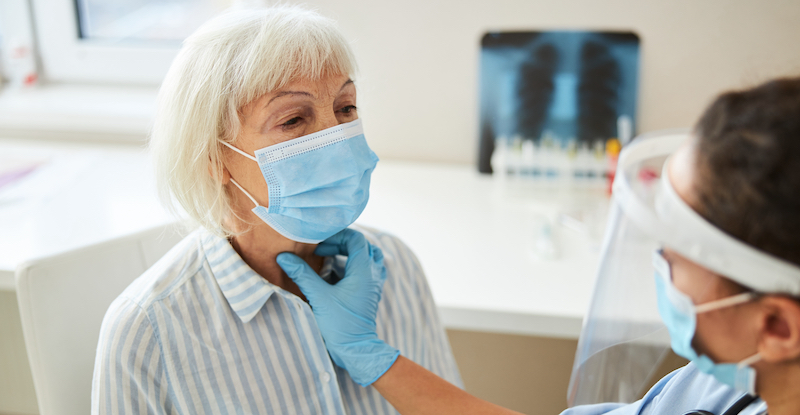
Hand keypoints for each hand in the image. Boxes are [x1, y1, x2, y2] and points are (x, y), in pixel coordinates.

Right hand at [277, 228, 399, 385]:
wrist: (356, 350)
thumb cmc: (339, 324)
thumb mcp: (318, 297)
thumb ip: (302, 274)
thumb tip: (283, 257)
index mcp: (364, 271)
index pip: (356, 239)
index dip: (338, 236)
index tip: (319, 244)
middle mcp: (373, 274)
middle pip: (363, 245)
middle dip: (342, 243)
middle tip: (322, 249)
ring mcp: (374, 284)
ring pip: (368, 257)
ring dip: (350, 253)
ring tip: (330, 257)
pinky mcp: (370, 293)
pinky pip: (368, 270)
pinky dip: (354, 265)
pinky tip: (337, 272)